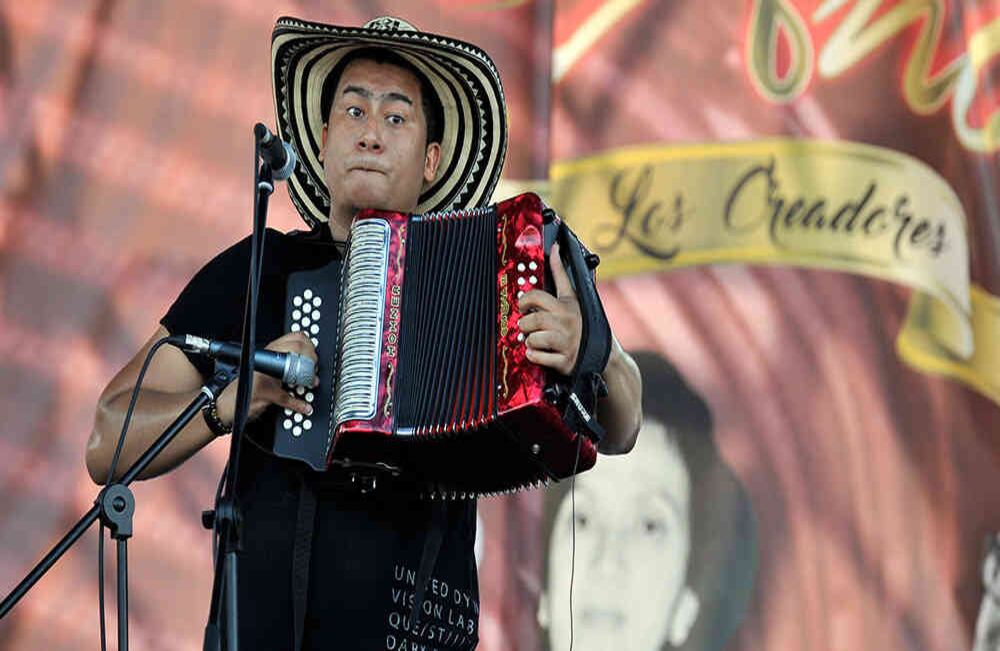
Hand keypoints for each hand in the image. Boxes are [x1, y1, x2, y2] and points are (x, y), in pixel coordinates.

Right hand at [215, 332, 317, 424]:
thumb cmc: (243, 388)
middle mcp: (264, 360)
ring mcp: (262, 375)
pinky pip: (285, 397)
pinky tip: (304, 406)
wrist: (223, 404)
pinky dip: (297, 404)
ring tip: (311, 384)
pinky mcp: (261, 393)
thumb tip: (307, 363)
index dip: (308, 345)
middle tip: (313, 372)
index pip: (293, 337)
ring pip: (292, 370)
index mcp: (266, 353)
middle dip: (310, 361)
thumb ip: (280, 364)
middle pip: (296, 348)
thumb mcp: (263, 371)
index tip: (313, 356)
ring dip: (306, 379)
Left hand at [517, 242, 582, 375]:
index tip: (523, 305)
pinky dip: (534, 356)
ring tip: (535, 340)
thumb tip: (555, 248)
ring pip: (533, 339)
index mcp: (566, 305)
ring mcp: (566, 342)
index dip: (524, 301)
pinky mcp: (564, 361)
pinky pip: (538, 357)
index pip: (537, 297)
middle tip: (527, 325)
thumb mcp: (574, 297)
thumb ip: (561, 274)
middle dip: (524, 324)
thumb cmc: (584, 323)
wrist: (603, 354)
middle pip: (532, 320)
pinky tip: (539, 352)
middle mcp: (566, 322)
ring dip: (529, 341)